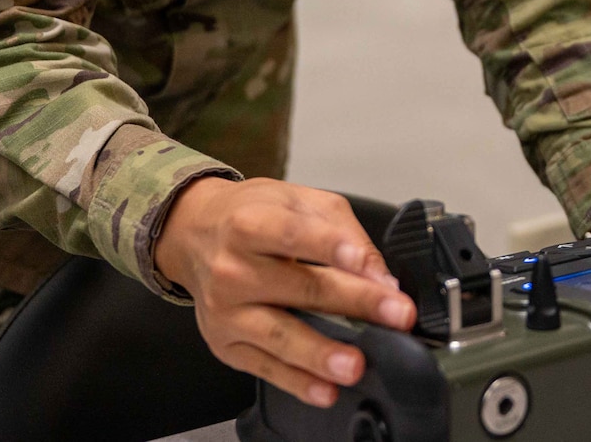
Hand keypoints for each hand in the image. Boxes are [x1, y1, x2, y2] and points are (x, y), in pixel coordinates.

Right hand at [154, 177, 415, 408]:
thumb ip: (341, 231)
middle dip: (354, 302)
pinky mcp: (226, 345)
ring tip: (355, 365)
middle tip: (396, 315)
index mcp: (250, 224)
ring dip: (321, 353)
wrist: (194, 235)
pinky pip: (265, 368)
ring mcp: (226, 311)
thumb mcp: (296, 200)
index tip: (365, 264)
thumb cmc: (252, 216)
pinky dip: (297, 382)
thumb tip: (378, 275)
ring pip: (279, 335)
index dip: (331, 247)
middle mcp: (232, 269)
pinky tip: (325, 389)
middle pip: (299, 287)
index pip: (294, 234)